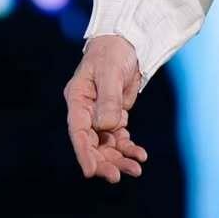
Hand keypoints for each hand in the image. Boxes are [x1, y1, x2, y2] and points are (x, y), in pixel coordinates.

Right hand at [64, 34, 146, 183]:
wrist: (127, 41)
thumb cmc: (113, 52)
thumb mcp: (110, 72)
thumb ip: (108, 99)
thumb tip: (106, 127)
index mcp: (77, 100)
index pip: (78, 132)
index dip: (83, 153)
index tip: (90, 172)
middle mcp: (86, 111)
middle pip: (92, 144)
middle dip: (104, 161)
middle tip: (117, 176)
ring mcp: (100, 116)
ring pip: (107, 145)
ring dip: (119, 159)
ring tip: (136, 169)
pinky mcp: (115, 115)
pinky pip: (120, 138)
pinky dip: (129, 148)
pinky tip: (140, 156)